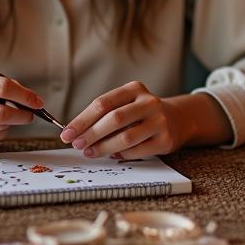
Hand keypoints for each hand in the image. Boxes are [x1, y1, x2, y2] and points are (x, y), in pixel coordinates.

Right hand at [0, 74, 43, 149]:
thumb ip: (5, 86)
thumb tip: (32, 99)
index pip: (2, 87)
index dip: (24, 95)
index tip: (37, 101)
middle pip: (2, 113)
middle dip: (22, 114)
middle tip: (31, 114)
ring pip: (1, 126)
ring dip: (11, 122)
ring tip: (6, 116)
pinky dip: (2, 131)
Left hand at [59, 83, 231, 159]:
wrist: (178, 119)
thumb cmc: (141, 113)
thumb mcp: (126, 104)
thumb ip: (105, 115)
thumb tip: (76, 133)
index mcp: (134, 88)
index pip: (102, 103)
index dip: (82, 119)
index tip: (67, 133)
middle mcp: (149, 102)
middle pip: (113, 119)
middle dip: (91, 134)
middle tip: (76, 144)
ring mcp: (159, 121)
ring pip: (126, 137)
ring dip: (104, 147)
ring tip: (90, 152)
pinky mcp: (166, 140)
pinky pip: (137, 151)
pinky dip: (121, 155)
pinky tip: (112, 155)